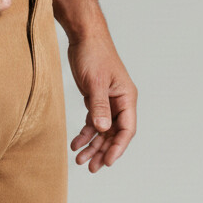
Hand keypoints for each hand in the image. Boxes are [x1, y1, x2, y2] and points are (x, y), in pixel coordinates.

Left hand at [67, 34, 136, 171]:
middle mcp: (120, 101)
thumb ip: (99, 105)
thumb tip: (103, 129)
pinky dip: (85, 132)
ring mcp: (108, 101)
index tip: (107, 162)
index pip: (126, 129)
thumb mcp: (95, 81)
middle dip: (102, 151)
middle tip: (90, 167)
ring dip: (92, 145)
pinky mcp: (95, 98)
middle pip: (114, 134)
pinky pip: (92, 120)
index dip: (118, 148)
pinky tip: (75, 142)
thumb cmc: (93, 53)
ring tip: (80, 160)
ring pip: (102, 130)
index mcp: (126, 97)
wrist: (83, 35)